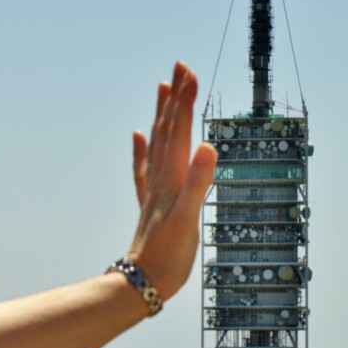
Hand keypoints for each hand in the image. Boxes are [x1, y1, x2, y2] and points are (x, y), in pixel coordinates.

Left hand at [126, 62, 216, 300]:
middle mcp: (161, 177)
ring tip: (162, 88)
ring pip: (157, 142)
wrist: (143, 281)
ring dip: (162, 113)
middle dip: (175, 96)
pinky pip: (145, 168)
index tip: (189, 71)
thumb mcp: (190, 219)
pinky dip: (142, 148)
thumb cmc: (169, 255)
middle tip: (180, 67)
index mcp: (173, 177)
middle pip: (168, 128)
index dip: (185, 100)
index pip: (180, 129)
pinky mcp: (151, 203)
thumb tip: (209, 146)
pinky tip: (138, 136)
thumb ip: (199, 182)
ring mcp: (154, 189)